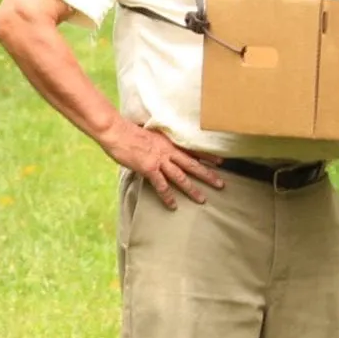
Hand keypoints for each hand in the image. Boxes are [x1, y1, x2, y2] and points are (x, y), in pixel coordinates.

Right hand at [101, 121, 223, 208]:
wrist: (118, 132)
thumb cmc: (129, 131)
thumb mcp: (149, 134)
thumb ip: (157, 144)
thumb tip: (158, 149)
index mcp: (169, 142)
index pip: (192, 149)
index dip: (207, 156)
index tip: (220, 162)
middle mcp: (168, 151)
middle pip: (192, 164)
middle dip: (207, 175)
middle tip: (221, 184)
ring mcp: (159, 161)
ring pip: (181, 177)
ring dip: (192, 189)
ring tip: (202, 199)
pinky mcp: (149, 169)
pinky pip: (161, 186)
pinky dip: (168, 197)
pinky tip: (173, 206)